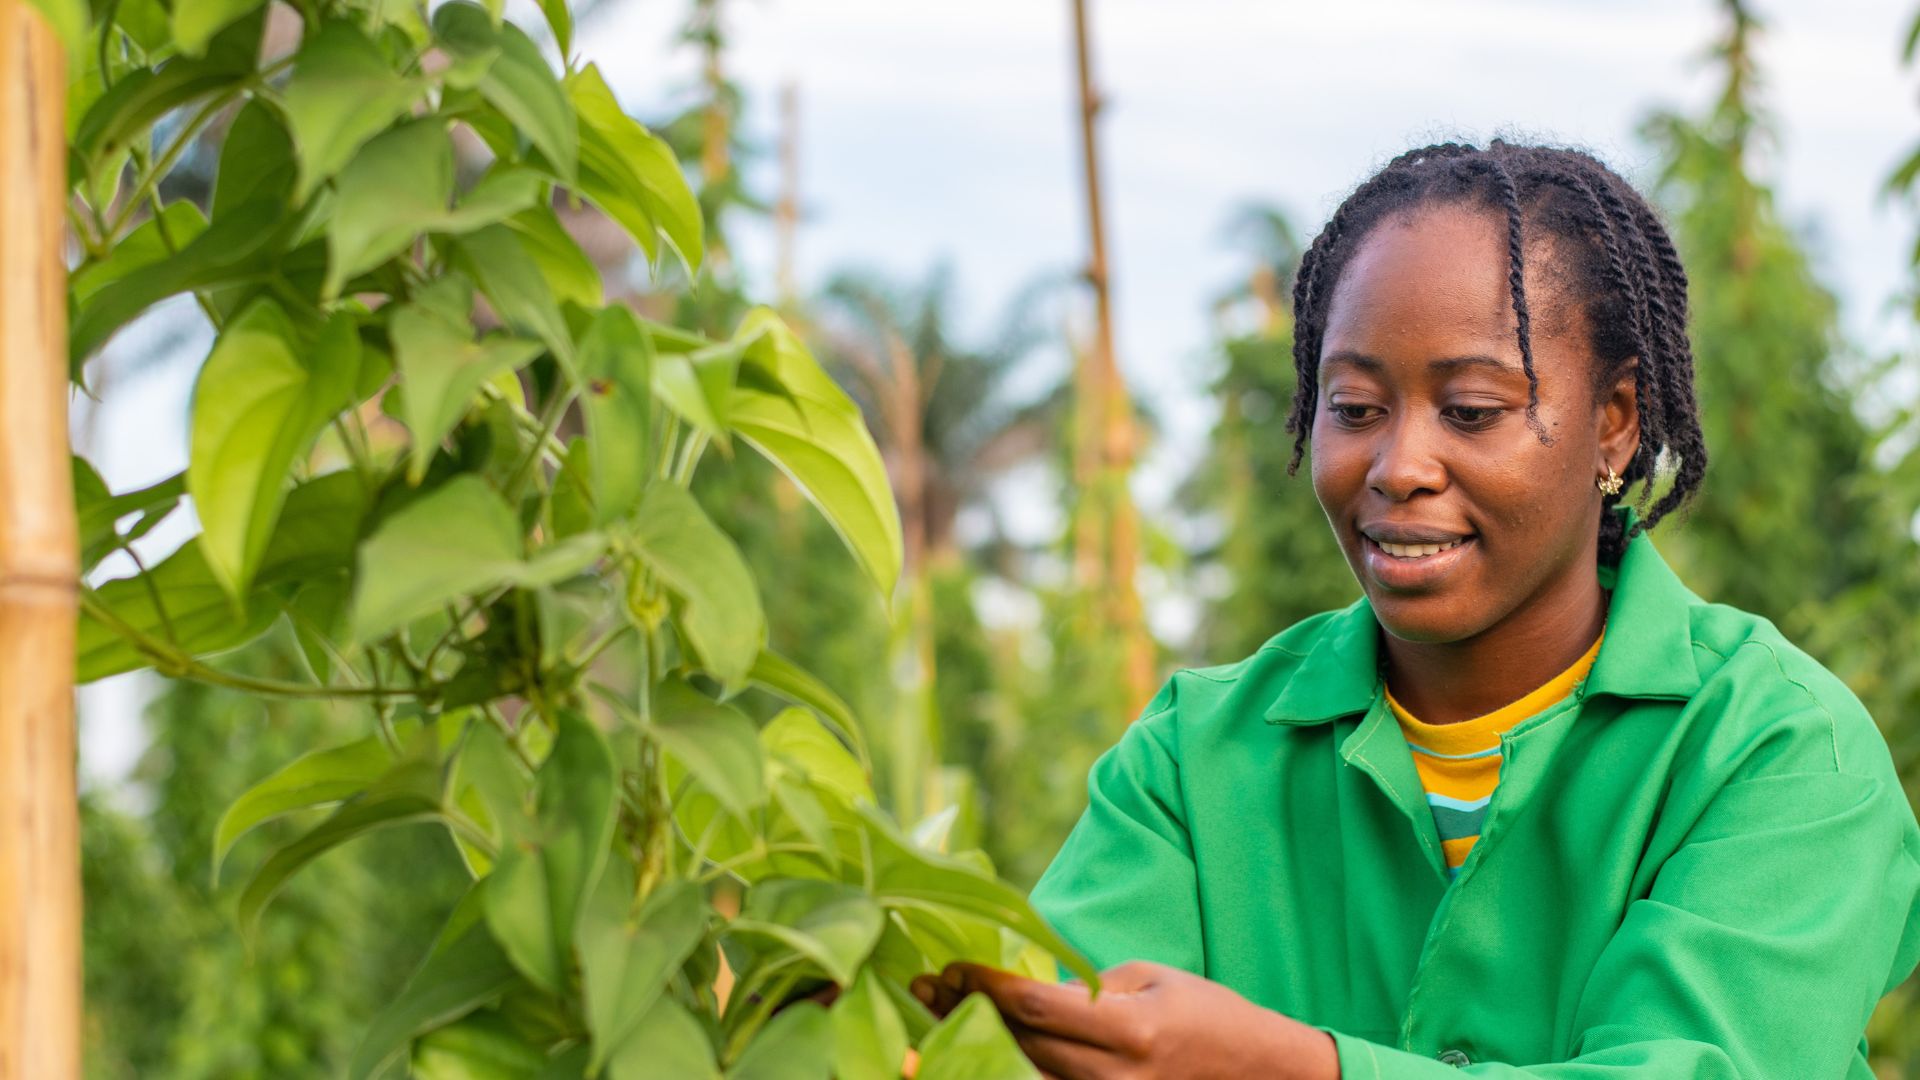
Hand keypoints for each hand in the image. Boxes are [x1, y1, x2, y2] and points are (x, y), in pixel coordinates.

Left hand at [910, 960, 1338, 1079]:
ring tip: (937, 1015)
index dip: (983, 986)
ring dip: (975, 1042)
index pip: (1035, 1006)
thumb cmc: (1209, 1015)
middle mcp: (1113, 1075)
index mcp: (1129, 1029)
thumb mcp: (1152, 979)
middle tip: (926, 988)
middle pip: (1017, 1043)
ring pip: (1023, 1073)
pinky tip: (978, 1048)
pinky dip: (1007, 1068)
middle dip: (965, 1012)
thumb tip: (1030, 996)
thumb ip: (1088, 988)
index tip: (951, 966)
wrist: (1261, 1073)